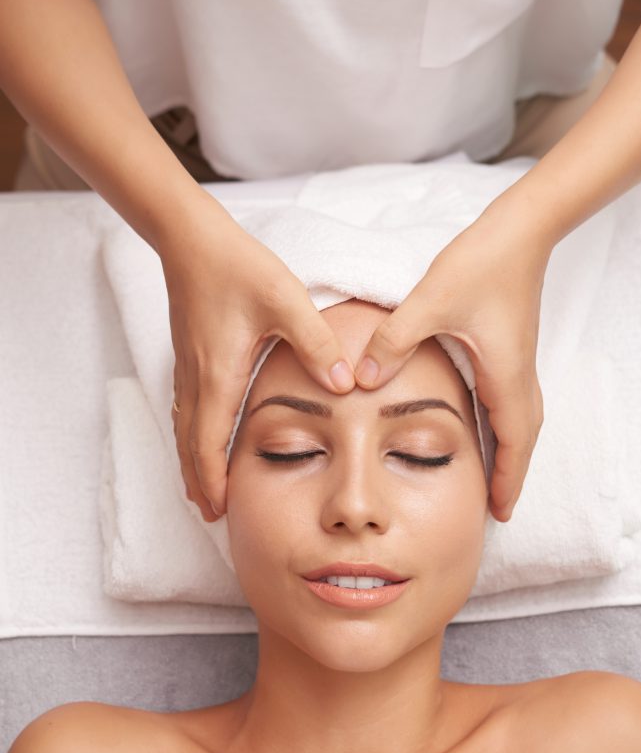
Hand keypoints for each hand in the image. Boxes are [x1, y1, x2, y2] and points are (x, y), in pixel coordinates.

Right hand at [160, 191, 354, 521]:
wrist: (192, 238)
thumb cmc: (237, 267)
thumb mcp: (286, 301)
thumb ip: (316, 343)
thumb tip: (343, 384)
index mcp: (219, 375)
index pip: (209, 443)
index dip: (214, 479)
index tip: (222, 510)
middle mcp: (197, 378)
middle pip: (190, 446)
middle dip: (200, 482)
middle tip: (211, 514)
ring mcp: (188, 368)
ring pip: (184, 429)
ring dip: (193, 462)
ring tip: (202, 489)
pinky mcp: (189, 355)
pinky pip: (185, 409)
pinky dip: (191, 436)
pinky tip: (200, 439)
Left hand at [354, 201, 551, 521]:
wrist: (518, 230)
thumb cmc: (481, 264)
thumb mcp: (430, 302)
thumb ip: (395, 340)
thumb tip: (363, 379)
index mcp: (505, 374)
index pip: (513, 443)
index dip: (507, 480)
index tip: (500, 513)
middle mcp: (518, 374)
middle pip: (523, 439)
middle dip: (511, 474)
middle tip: (498, 507)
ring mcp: (517, 362)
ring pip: (521, 420)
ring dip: (511, 451)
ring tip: (493, 476)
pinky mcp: (510, 348)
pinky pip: (512, 401)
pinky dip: (505, 425)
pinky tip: (484, 426)